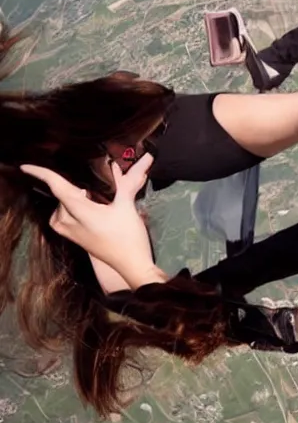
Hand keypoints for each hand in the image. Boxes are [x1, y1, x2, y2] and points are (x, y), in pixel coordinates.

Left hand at [19, 155, 163, 289]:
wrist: (130, 264)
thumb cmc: (128, 236)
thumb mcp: (127, 206)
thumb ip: (128, 181)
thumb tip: (145, 158)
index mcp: (81, 212)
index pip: (58, 189)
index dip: (42, 175)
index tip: (26, 166)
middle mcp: (71, 222)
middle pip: (59, 198)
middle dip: (63, 184)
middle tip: (79, 173)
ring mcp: (73, 233)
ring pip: (59, 210)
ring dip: (67, 198)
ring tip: (84, 190)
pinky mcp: (77, 238)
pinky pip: (62, 220)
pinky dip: (68, 209)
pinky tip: (84, 205)